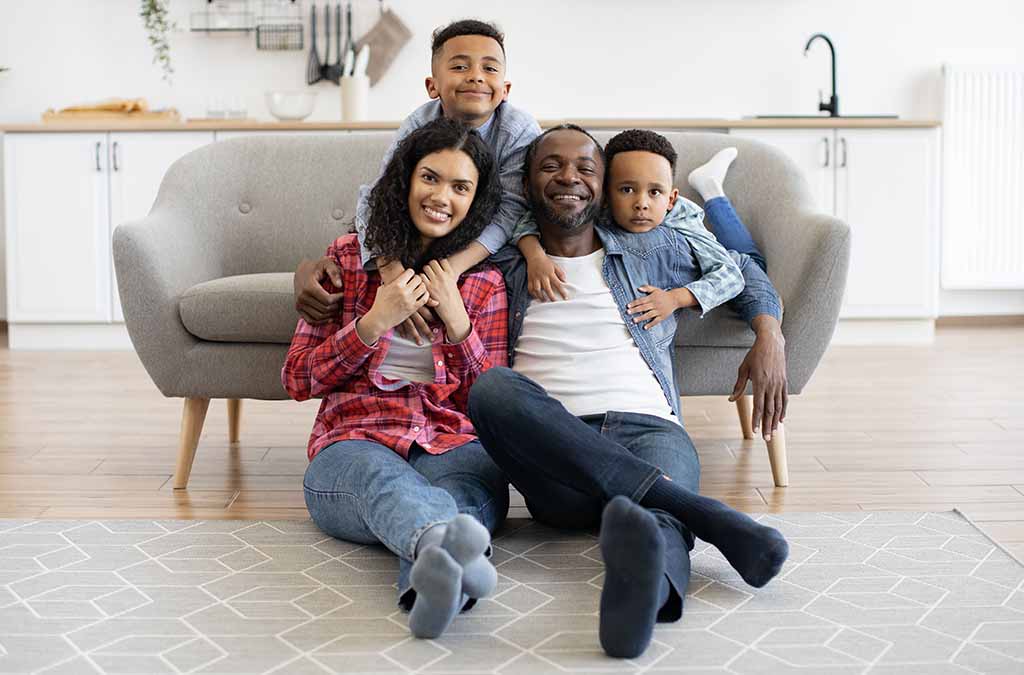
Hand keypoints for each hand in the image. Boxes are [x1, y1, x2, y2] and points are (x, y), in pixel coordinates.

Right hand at [294, 257, 343, 324]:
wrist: (301, 270)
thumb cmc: (316, 267)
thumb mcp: (326, 264)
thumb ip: (334, 272)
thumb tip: (340, 285)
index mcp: (308, 287)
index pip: (328, 300)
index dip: (339, 299)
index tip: (344, 294)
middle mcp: (302, 297)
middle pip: (325, 309)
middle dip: (337, 307)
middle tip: (342, 301)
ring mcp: (299, 304)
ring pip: (319, 317)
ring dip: (331, 314)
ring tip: (338, 307)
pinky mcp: (299, 309)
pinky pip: (311, 321)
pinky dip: (322, 321)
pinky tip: (330, 317)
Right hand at [357, 269, 429, 344]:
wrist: (380, 319)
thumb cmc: (379, 304)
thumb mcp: (382, 289)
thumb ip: (390, 282)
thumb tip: (393, 277)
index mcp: (396, 284)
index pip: (410, 272)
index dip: (410, 272)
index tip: (409, 275)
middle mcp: (404, 291)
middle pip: (418, 279)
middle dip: (417, 279)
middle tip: (415, 281)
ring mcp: (410, 300)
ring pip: (423, 288)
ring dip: (422, 286)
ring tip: (419, 288)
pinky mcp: (413, 308)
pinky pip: (425, 299)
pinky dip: (425, 295)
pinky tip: (422, 295)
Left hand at [422, 259, 470, 341]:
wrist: (454, 312)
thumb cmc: (455, 301)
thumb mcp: (454, 286)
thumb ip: (448, 278)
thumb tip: (442, 272)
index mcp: (451, 274)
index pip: (442, 260)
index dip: (438, 263)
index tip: (436, 267)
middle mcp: (443, 276)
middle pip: (432, 262)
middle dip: (429, 267)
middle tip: (428, 273)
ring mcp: (436, 281)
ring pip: (425, 268)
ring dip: (424, 272)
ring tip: (424, 278)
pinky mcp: (429, 288)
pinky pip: (421, 277)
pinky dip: (420, 279)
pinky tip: (421, 284)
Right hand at [526, 253, 567, 301]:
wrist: (535, 257)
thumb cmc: (546, 262)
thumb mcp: (555, 266)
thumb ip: (560, 273)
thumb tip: (564, 281)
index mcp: (550, 273)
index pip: (558, 284)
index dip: (562, 291)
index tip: (565, 298)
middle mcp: (542, 277)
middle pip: (547, 289)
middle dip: (551, 296)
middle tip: (554, 302)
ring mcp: (535, 278)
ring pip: (537, 290)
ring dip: (541, 296)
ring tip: (544, 300)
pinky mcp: (530, 279)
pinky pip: (530, 288)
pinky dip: (533, 294)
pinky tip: (536, 296)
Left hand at [627, 286, 691, 329]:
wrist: (675, 299)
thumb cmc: (663, 294)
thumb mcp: (655, 289)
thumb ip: (647, 288)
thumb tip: (638, 288)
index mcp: (652, 298)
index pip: (641, 300)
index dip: (634, 303)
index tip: (628, 306)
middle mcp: (655, 304)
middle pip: (644, 308)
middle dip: (635, 310)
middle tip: (628, 312)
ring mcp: (659, 311)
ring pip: (649, 315)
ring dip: (641, 318)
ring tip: (634, 320)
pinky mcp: (662, 316)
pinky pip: (656, 321)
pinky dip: (650, 324)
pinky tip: (645, 327)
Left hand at [729, 318, 787, 440]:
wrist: (771, 343)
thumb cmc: (754, 356)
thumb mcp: (743, 369)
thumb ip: (738, 386)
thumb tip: (730, 399)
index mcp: (760, 383)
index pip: (758, 406)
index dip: (756, 420)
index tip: (754, 431)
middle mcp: (771, 385)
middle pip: (769, 410)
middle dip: (766, 425)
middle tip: (765, 439)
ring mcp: (779, 384)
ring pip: (778, 407)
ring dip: (775, 421)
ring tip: (773, 433)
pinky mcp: (784, 382)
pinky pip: (784, 399)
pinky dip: (783, 410)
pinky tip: (781, 420)